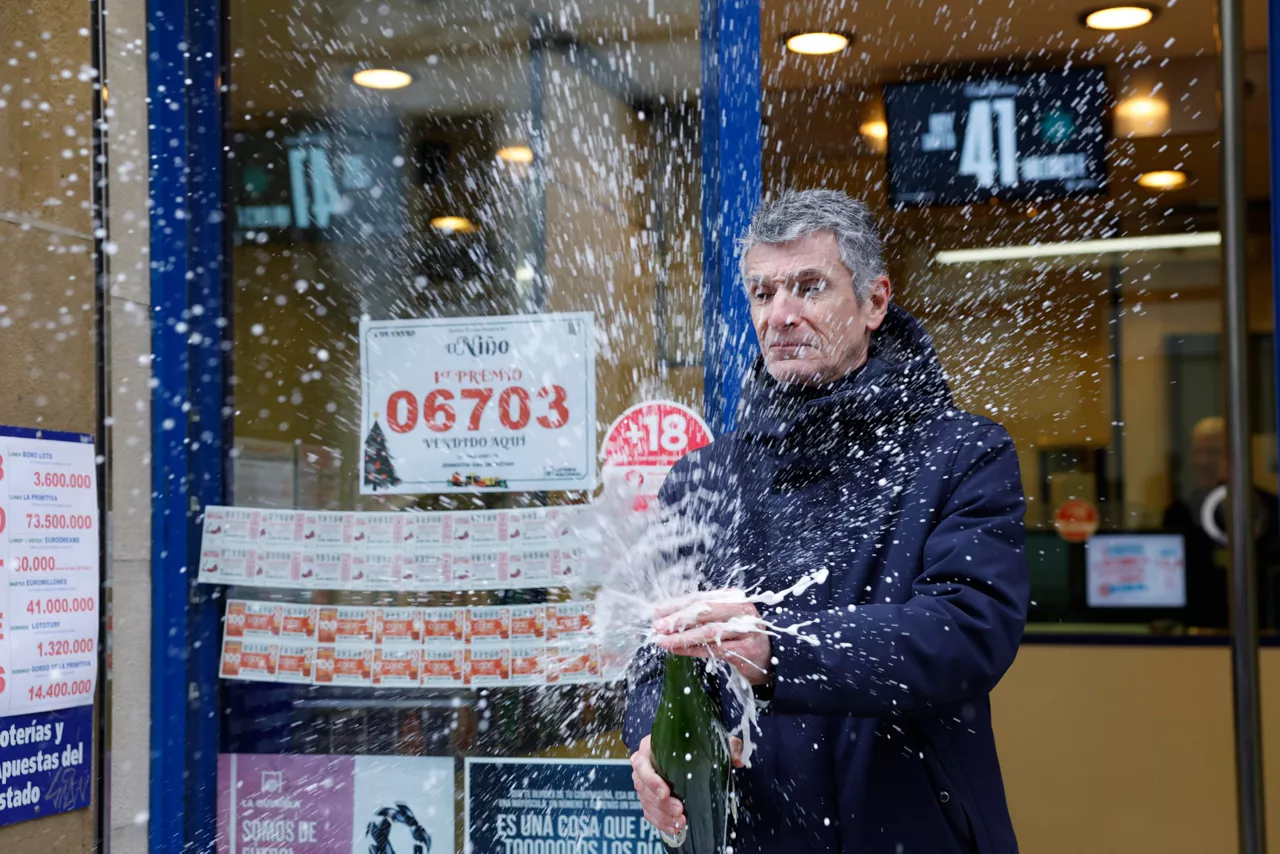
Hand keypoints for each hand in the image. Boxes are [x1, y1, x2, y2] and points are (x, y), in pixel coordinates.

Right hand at [631, 735, 745, 835]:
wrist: (690, 749)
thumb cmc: (696, 743)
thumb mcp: (714, 739)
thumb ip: (728, 745)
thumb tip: (737, 760)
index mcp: (651, 747)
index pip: (641, 763)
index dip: (651, 779)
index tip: (666, 791)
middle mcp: (645, 765)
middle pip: (642, 787)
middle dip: (661, 803)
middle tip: (680, 810)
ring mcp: (645, 783)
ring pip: (646, 802)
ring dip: (662, 815)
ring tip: (681, 821)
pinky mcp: (649, 797)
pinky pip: (649, 812)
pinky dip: (660, 822)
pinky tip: (675, 827)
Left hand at [652, 593, 773, 685]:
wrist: (769, 658)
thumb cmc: (740, 636)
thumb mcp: (721, 620)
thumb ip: (697, 616)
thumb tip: (662, 613)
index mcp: (732, 597)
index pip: (699, 597)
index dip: (676, 604)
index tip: (655, 611)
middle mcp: (741, 609)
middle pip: (704, 610)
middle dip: (678, 618)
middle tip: (657, 626)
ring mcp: (746, 629)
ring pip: (709, 631)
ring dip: (682, 637)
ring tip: (663, 641)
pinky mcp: (747, 649)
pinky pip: (716, 649)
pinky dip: (694, 649)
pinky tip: (679, 650)